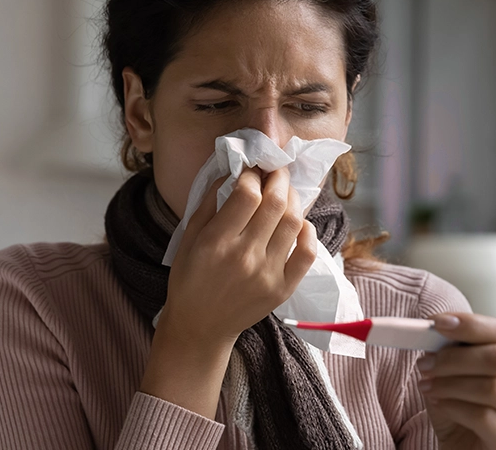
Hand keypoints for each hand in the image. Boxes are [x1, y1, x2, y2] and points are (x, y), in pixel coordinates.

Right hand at [161, 166, 317, 345]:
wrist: (200, 327)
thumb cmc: (189, 279)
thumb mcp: (187, 238)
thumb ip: (209, 202)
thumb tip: (232, 170)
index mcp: (216, 242)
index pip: (247, 194)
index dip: (252, 174)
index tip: (250, 169)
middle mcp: (245, 257)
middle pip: (276, 203)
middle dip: (278, 178)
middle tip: (275, 170)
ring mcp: (268, 275)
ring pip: (293, 222)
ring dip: (293, 199)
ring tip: (284, 193)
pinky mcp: (283, 289)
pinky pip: (307, 253)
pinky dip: (307, 232)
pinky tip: (298, 223)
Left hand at [418, 313, 495, 449]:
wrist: (460, 443)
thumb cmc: (459, 402)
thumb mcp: (453, 369)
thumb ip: (451, 348)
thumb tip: (433, 331)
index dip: (471, 325)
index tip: (437, 323)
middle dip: (454, 358)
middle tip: (425, 363)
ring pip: (492, 387)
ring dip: (450, 384)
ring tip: (426, 385)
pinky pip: (484, 417)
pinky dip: (453, 407)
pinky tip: (439, 404)